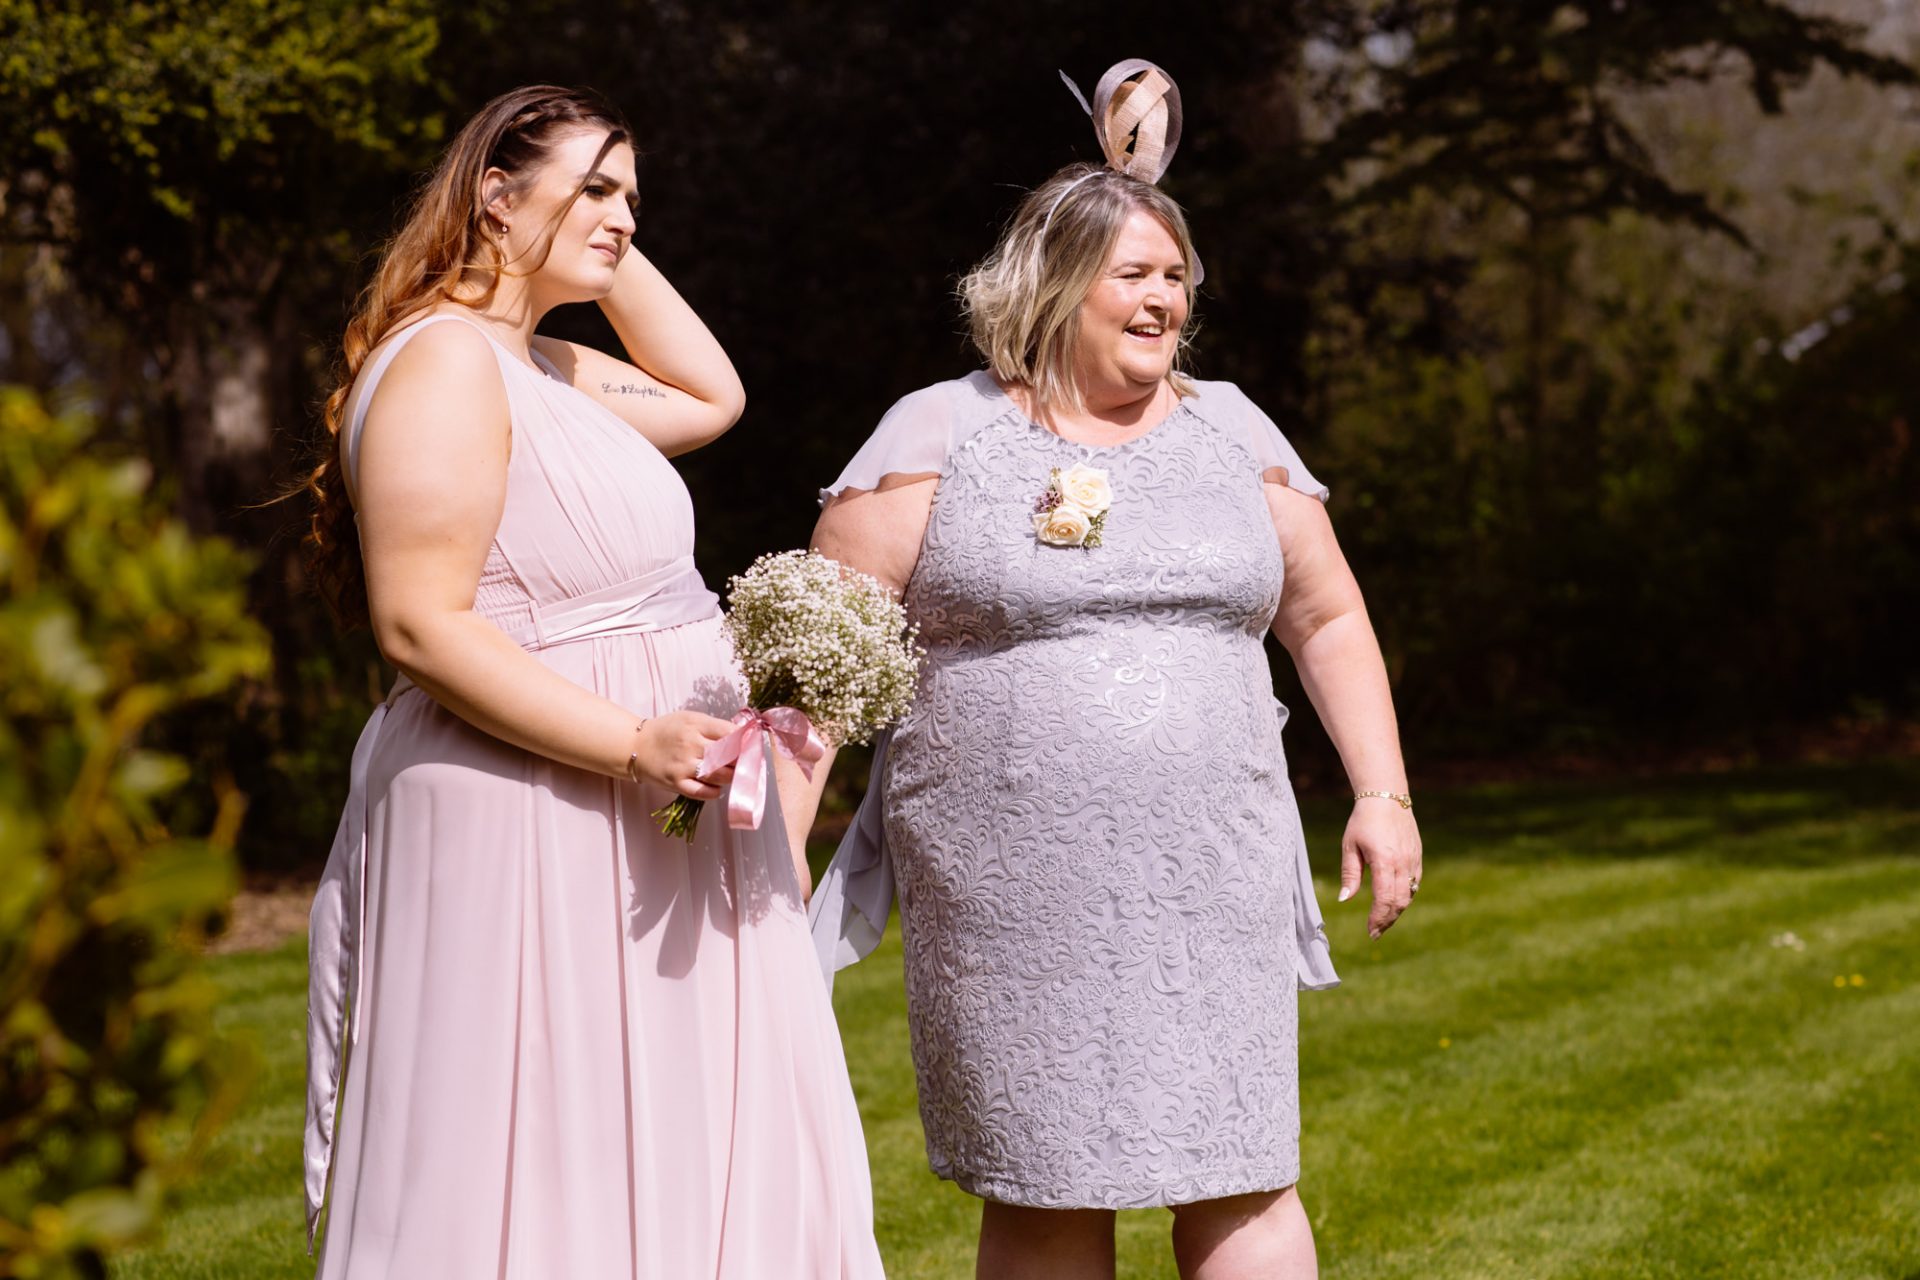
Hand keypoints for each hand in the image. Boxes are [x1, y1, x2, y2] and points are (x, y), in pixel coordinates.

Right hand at [630, 711, 739, 799]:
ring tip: (731, 775)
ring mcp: (682, 764)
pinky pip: (702, 792)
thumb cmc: (667, 731)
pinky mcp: (675, 782)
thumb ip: (713, 726)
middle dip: (741, 761)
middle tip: (746, 764)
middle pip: (728, 755)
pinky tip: (716, 788)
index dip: (745, 742)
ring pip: (719, 775)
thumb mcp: (689, 719)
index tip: (751, 747)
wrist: (635, 746)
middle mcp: (690, 743)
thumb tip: (742, 737)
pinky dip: (714, 792)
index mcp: (695, 724)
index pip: (730, 733)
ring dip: (731, 777)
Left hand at [1338, 801, 1422, 938]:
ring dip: (1396, 911)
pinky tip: (1393, 903)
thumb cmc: (1363, 821)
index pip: (1384, 899)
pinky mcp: (1418, 856)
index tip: (1370, 931)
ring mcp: (1413, 859)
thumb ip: (1350, 874)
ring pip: (1409, 895)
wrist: (1386, 798)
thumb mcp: (1350, 846)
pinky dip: (1405, 897)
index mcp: (1384, 861)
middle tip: (1375, 933)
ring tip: (1382, 921)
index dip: (1377, 918)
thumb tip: (1345, 899)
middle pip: (1399, 902)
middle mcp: (1403, 862)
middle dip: (1387, 920)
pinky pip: (1414, 883)